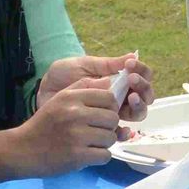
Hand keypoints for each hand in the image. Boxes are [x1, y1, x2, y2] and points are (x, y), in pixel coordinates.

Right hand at [9, 78, 126, 176]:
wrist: (21, 150)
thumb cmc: (42, 124)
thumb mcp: (59, 99)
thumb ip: (83, 87)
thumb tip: (109, 81)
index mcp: (71, 98)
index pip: (109, 98)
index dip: (110, 108)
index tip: (102, 115)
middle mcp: (75, 114)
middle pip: (113, 118)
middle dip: (108, 127)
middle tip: (95, 132)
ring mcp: (76, 136)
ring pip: (111, 137)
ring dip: (104, 143)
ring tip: (90, 143)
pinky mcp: (77, 156)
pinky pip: (105, 155)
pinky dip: (100, 157)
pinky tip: (88, 155)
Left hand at [38, 53, 152, 121]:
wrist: (43, 94)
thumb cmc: (63, 76)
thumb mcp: (84, 65)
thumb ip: (107, 64)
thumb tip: (133, 55)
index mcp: (118, 79)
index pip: (141, 75)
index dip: (141, 70)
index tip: (130, 65)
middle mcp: (120, 95)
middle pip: (145, 94)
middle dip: (143, 87)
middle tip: (131, 80)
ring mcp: (113, 112)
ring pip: (138, 112)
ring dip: (138, 105)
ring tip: (130, 98)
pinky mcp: (103, 128)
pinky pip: (120, 133)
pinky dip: (125, 131)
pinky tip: (122, 128)